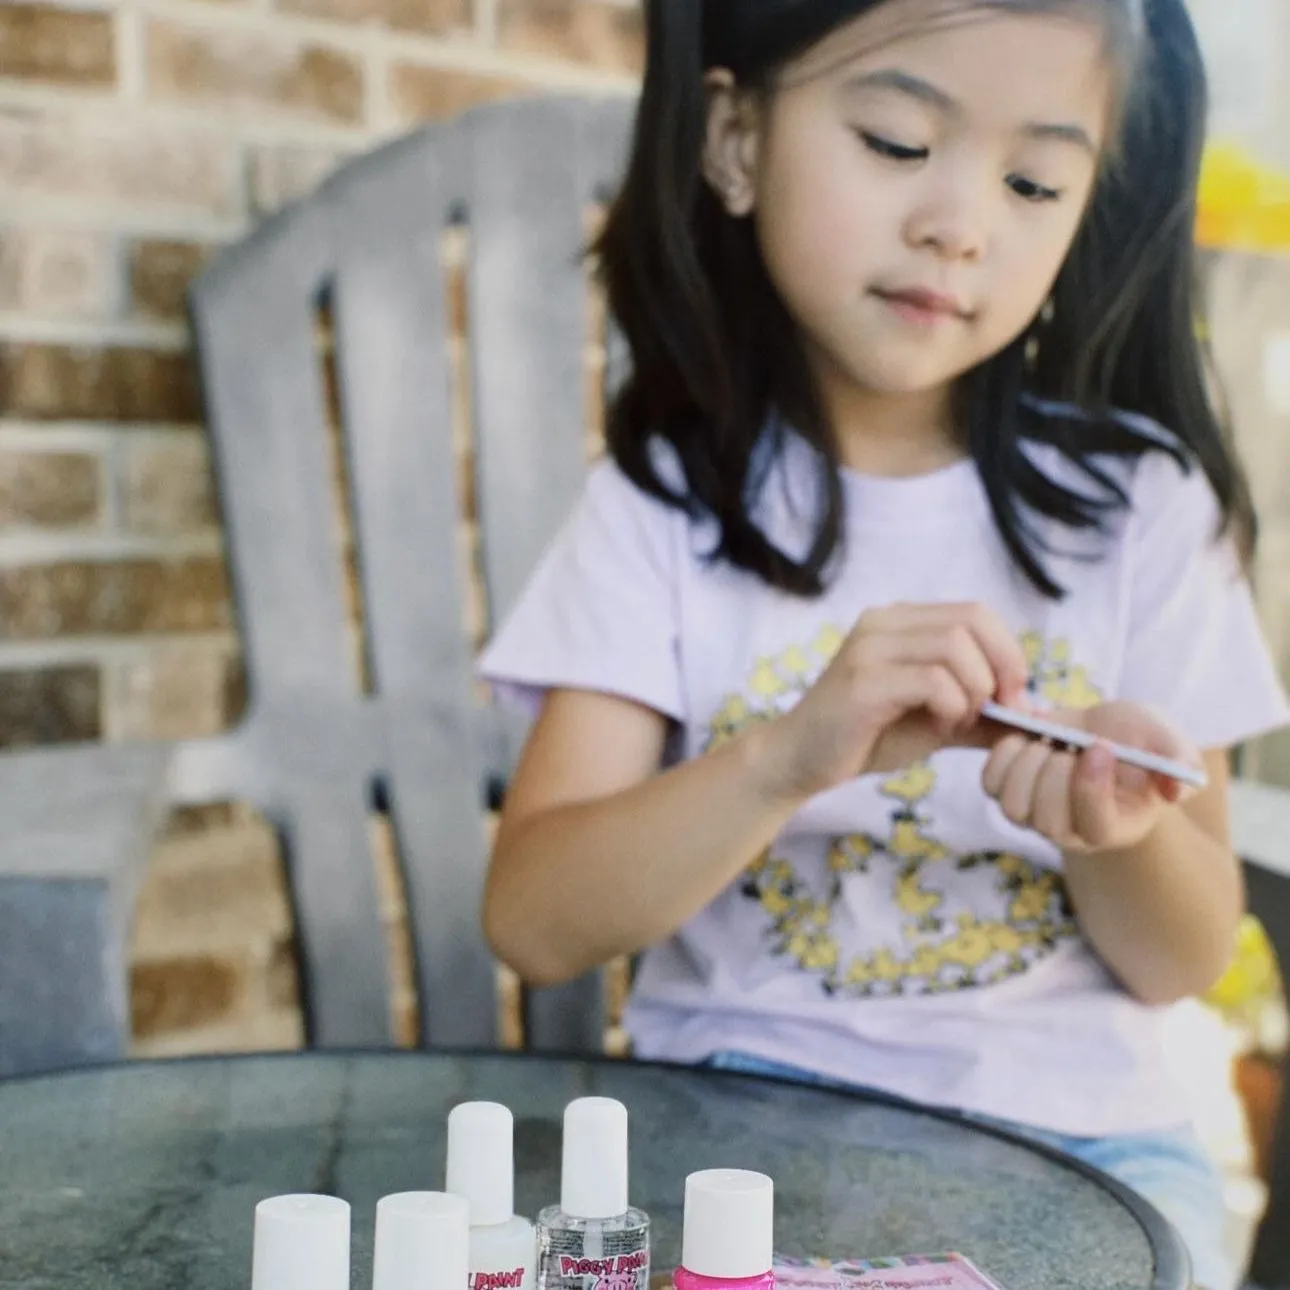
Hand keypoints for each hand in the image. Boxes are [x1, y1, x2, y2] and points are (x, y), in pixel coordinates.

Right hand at [765, 602, 1030, 800]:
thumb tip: (1036, 716)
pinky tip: (938, 725)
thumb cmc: (866, 737)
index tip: (1012, 697)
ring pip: (955, 646)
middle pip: (971, 620)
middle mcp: (884, 622)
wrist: (800, 760)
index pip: (975, 612)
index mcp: (901, 621)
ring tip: (957, 719)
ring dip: (973, 690)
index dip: (1008, 651)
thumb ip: (981, 712)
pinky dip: (951, 706)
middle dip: (1001, 667)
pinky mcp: (862, 681)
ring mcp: (870, 647)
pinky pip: (932, 680)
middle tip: (997, 709)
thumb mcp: (936, 720)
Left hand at [981, 701, 1202, 854]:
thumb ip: (1181, 764)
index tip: (1101, 746)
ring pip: (1014, 806)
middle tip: (1071, 742)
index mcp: (1113, 826)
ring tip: (1049, 740)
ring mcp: (1033, 812)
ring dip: (1027, 765)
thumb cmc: (1140, 742)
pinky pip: (989, 783)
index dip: (1091, 788)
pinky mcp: (1008, 789)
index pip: (1094, 826)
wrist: (1102, 729)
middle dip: (1056, 774)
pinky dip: (1002, 755)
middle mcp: (1069, 830)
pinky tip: (1027, 736)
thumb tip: (1176, 790)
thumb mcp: (1170, 744)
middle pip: (1048, 821)